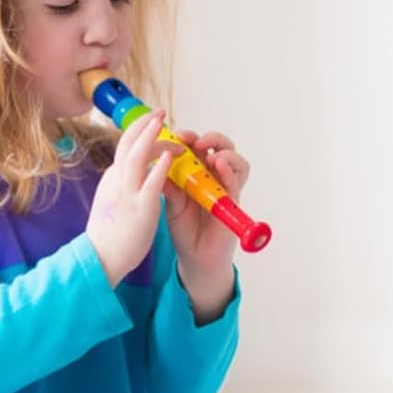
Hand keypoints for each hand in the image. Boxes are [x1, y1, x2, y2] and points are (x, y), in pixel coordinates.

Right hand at [85, 112, 177, 287]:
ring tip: (162, 122)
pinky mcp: (140, 208)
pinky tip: (170, 156)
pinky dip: (160, 166)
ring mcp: (128, 193)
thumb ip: (120, 185)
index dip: (138, 133)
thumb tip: (125, 173)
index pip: (125, 148)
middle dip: (143, 125)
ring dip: (150, 137)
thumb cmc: (109, 234)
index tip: (151, 123)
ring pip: (136, 157)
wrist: (100, 257)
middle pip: (128, 144)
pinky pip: (151, 183)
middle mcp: (117, 180)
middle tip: (159, 112)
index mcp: (113, 179)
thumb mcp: (112, 201)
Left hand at [164, 128, 249, 321]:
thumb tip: (156, 162)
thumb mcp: (170, 203)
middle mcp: (214, 178)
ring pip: (236, 161)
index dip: (190, 137)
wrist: (195, 258)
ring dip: (225, 151)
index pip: (199, 147)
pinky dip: (230, 171)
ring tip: (211, 154)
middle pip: (222, 147)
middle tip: (195, 141)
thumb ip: (168, 184)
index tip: (176, 135)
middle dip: (211, 138)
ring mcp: (226, 189)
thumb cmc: (184, 230)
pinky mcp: (233, 203)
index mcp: (197, 173)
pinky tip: (219, 165)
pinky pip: (237, 182)